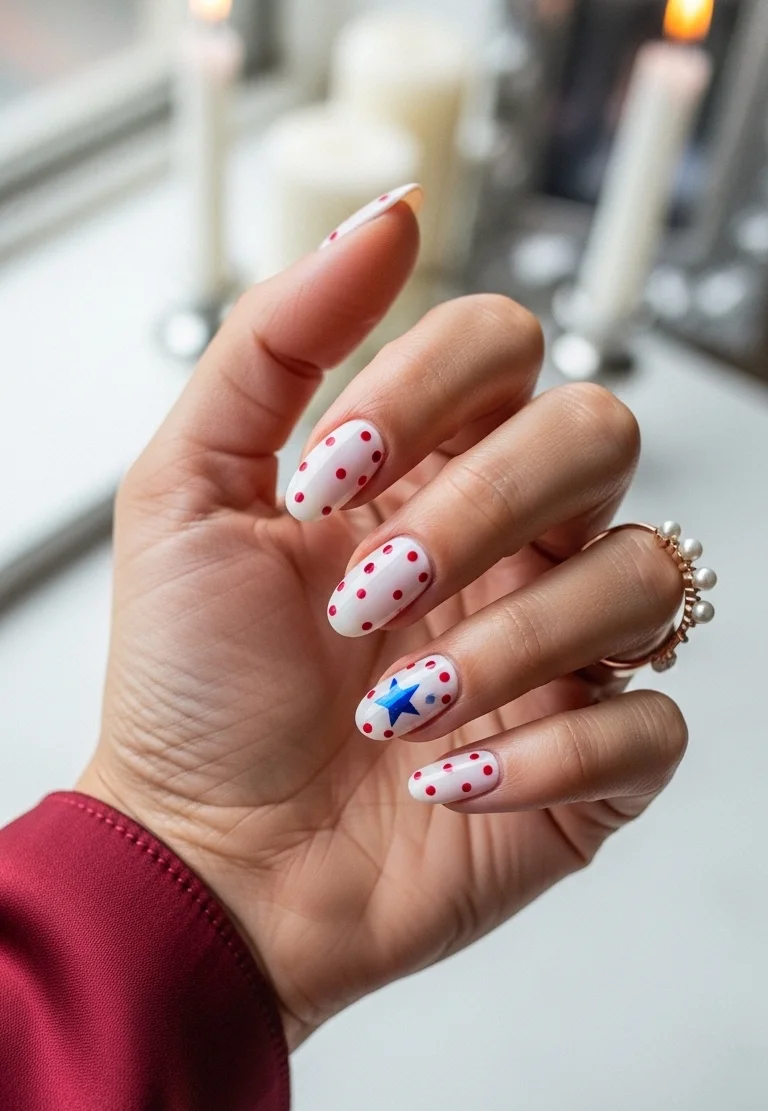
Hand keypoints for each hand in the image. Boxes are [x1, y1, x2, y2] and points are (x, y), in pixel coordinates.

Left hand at [79, 197, 686, 1048]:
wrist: (205, 867)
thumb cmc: (193, 697)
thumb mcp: (188, 498)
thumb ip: (274, 345)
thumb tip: (390, 215)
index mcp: (424, 476)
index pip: (506, 346)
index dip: (432, 388)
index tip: (329, 479)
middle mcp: (508, 549)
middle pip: (601, 434)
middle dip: (485, 505)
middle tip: (370, 595)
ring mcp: (558, 655)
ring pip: (645, 576)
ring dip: (510, 643)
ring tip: (399, 712)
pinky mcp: (588, 766)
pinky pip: (652, 724)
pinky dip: (549, 756)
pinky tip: (445, 784)